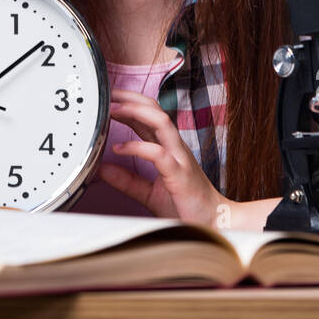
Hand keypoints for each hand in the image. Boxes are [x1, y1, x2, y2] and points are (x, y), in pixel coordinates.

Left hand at [97, 89, 229, 227]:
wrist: (215, 224)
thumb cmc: (186, 207)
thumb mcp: (149, 192)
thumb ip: (127, 180)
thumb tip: (102, 169)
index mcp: (169, 148)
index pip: (149, 115)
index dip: (129, 103)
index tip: (108, 98)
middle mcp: (175, 147)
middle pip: (155, 109)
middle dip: (130, 97)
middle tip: (107, 94)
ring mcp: (179, 159)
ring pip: (161, 122)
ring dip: (136, 111)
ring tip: (114, 109)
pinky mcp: (180, 175)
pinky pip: (159, 154)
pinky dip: (137, 147)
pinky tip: (119, 148)